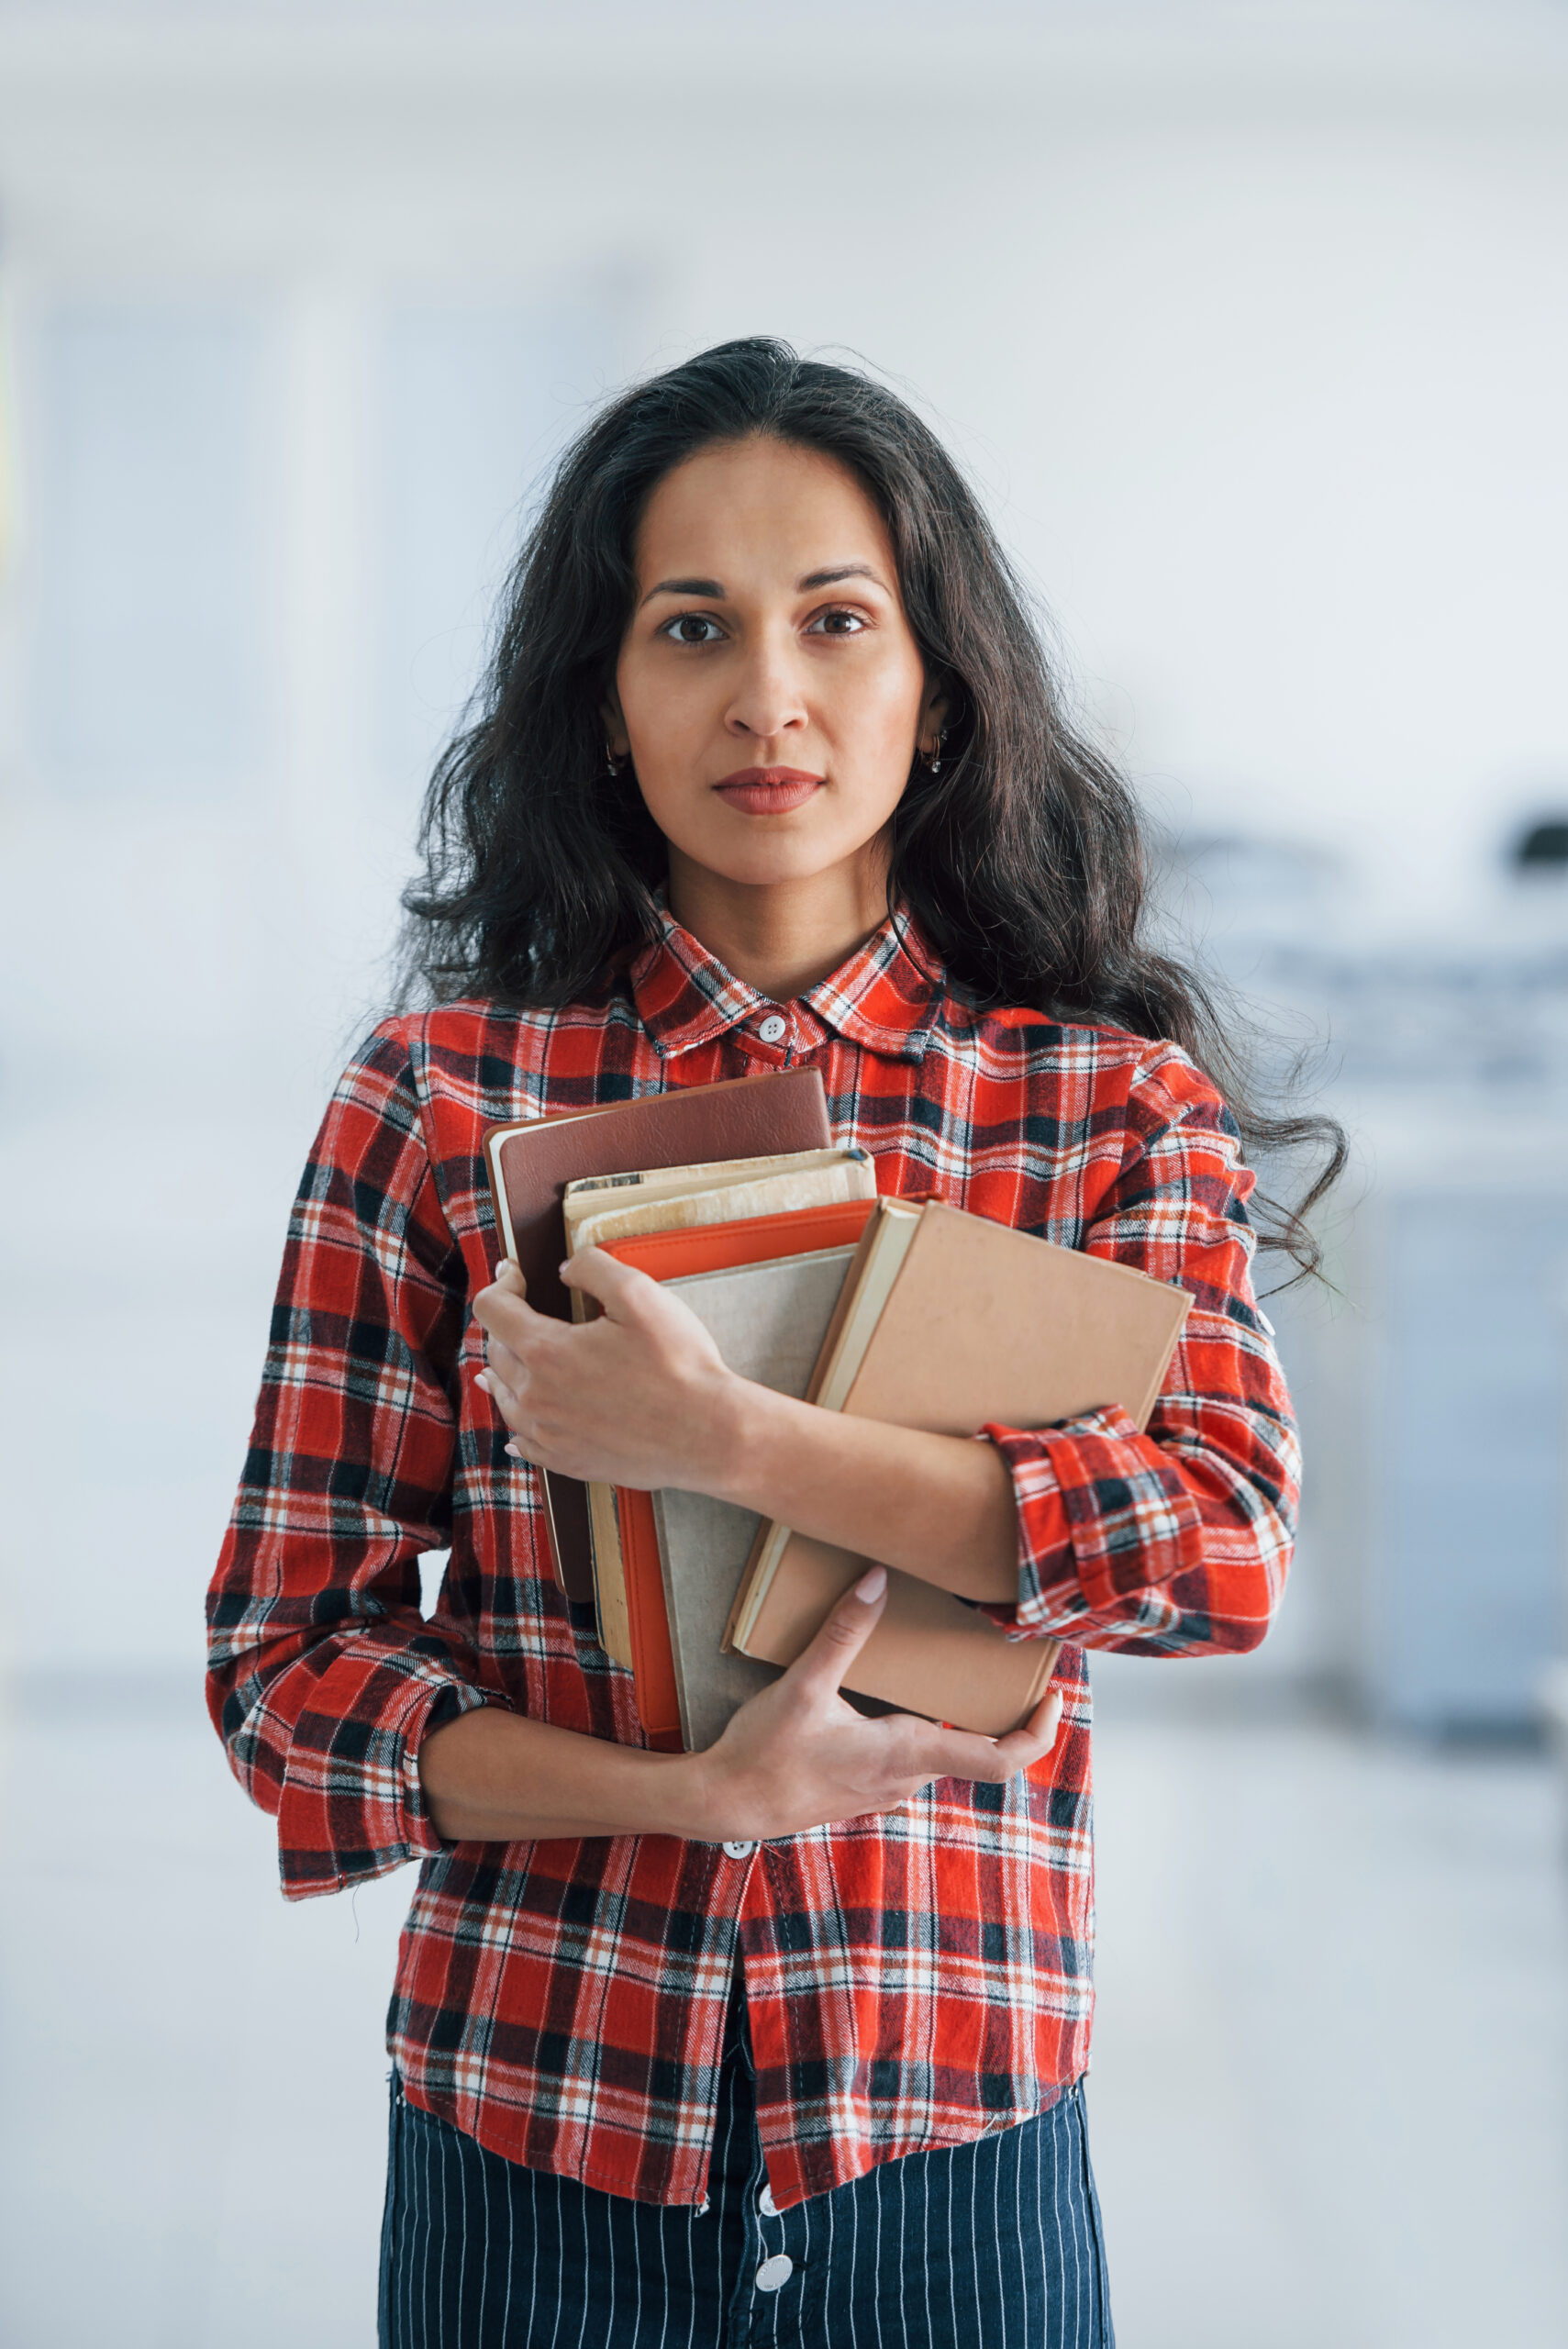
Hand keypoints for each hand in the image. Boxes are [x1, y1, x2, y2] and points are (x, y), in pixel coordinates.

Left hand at [472, 1253, 746, 1491]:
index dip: (501, 1282)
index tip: (517, 1274)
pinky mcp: (567, 1460)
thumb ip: (592, 1267)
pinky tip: (520, 1425)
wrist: (708, 1434)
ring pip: (505, 1396)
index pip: (492, 1309)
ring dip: (504, 1370)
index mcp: (546, 1352)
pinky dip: (517, 1423)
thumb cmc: (679, 1364)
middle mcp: (536, 1396)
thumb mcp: (640, 1294)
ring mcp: (549, 1434)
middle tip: (523, 1310)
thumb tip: (564, 1269)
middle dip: (506, 1323)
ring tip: (503, 1361)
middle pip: (496, 1351)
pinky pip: (524, 1441)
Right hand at [687, 1565, 1063, 1841]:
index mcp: (907, 1753)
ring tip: (965, 1677)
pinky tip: (903, 1704)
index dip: (1038, 1733)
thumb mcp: (803, 1685)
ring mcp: (887, 1791)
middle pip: (979, 1752)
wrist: (726, 1804)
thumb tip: (877, 1578)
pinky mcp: (867, 1792)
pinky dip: (928, 1733)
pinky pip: (914, 1762)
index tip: (1054, 1698)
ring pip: (944, 1756)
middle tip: (1015, 1670)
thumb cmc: (764, 1752)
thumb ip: (844, 1630)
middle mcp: (907, 1779)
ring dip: (962, 1723)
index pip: (1000, 1759)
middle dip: (1003, 1715)